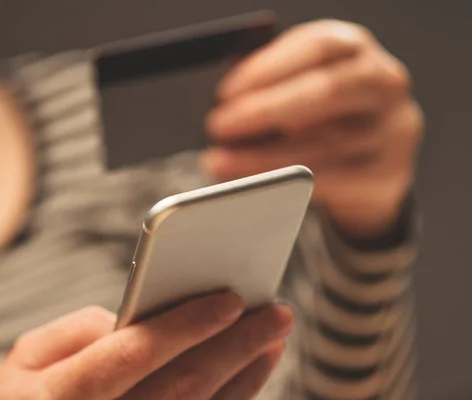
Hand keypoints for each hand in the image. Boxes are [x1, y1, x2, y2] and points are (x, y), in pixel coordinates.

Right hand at [0, 292, 292, 399]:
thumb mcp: (23, 362)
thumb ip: (75, 332)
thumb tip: (136, 321)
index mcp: (61, 396)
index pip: (132, 354)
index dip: (184, 325)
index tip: (230, 299)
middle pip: (181, 385)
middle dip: (234, 346)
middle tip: (275, 312)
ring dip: (245, 373)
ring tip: (274, 336)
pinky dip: (234, 397)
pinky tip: (252, 370)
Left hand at [203, 19, 422, 238]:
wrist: (373, 156)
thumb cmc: (322, 111)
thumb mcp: (301, 81)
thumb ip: (271, 81)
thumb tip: (225, 100)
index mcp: (354, 48)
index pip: (317, 47)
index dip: (267, 69)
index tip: (225, 92)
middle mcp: (382, 83)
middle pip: (327, 91)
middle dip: (265, 110)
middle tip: (219, 126)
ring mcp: (391, 131)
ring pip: (324, 145)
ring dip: (263, 157)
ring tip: (221, 162)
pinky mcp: (385, 175)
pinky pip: (330, 182)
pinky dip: (285, 184)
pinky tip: (252, 184)